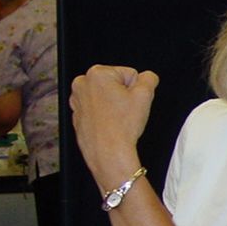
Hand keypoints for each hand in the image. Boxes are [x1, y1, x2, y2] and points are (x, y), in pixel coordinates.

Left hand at [69, 64, 159, 189]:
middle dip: (123, 95)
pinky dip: (104, 114)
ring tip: (118, 118)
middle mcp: (82, 83)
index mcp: (97, 73)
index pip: (129, 73)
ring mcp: (76, 99)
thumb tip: (148, 77)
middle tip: (126, 110)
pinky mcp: (76, 114)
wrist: (108, 152)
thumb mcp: (145, 96)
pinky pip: (97, 109)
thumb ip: (149, 79)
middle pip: (115, 83)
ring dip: (114, 104)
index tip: (132, 102)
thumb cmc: (122, 126)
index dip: (136, 89)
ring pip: (106, 96)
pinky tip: (110, 124)